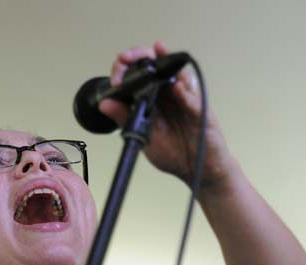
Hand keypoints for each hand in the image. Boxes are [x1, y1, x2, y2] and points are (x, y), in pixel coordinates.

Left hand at [99, 41, 233, 188]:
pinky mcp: (201, 112)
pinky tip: (176, 87)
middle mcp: (170, 95)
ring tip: (156, 52)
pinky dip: (184, 92)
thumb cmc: (174, 154)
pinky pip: (193, 99)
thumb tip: (104, 103)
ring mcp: (186, 101)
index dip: (128, 68)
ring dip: (166, 63)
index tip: (117, 74)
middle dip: (143, 56)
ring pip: (178, 75)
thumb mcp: (144, 136)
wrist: (196, 170)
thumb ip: (126, 118)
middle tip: (128, 57)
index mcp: (154, 100)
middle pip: (158, 66)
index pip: (140, 75)